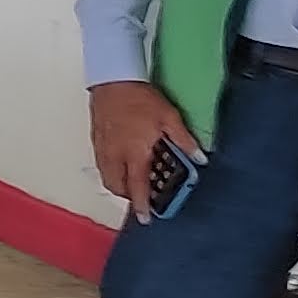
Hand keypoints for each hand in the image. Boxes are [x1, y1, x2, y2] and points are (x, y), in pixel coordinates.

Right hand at [88, 80, 198, 216]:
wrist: (113, 79)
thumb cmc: (139, 98)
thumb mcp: (169, 117)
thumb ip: (184, 140)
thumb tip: (200, 158)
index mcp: (135, 152)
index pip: (138, 186)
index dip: (142, 205)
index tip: (145, 218)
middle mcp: (116, 154)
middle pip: (117, 187)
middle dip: (129, 196)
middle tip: (142, 195)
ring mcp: (103, 148)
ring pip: (107, 177)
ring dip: (119, 184)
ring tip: (132, 179)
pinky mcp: (97, 140)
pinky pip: (102, 165)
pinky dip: (111, 171)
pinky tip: (122, 161)